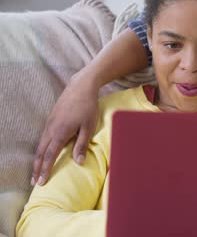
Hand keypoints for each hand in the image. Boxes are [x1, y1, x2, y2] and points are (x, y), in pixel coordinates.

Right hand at [32, 71, 99, 185]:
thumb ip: (82, 145)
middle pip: (40, 153)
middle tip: (34, 183)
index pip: (49, 156)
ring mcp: (49, 124)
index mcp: (60, 133)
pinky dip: (40, 150)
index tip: (41, 182)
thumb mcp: (88, 127)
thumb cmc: (87, 107)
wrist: (80, 87)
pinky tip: (43, 154)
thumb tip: (78, 162)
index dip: (45, 170)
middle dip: (36, 168)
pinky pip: (43, 138)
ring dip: (37, 160)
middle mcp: (51, 129)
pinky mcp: (51, 120)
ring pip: (40, 145)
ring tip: (36, 171)